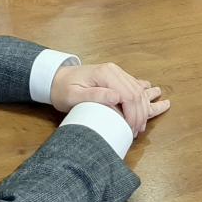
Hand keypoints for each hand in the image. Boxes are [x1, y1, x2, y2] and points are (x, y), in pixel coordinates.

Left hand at [50, 62, 169, 136]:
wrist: (56, 78)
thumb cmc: (62, 89)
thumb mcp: (74, 96)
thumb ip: (95, 95)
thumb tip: (117, 97)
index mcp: (105, 74)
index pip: (129, 95)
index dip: (133, 114)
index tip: (131, 130)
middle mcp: (114, 70)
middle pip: (136, 93)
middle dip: (140, 114)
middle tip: (137, 131)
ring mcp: (116, 72)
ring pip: (138, 90)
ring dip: (142, 108)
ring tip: (141, 125)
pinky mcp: (115, 77)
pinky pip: (134, 86)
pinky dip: (140, 98)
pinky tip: (145, 106)